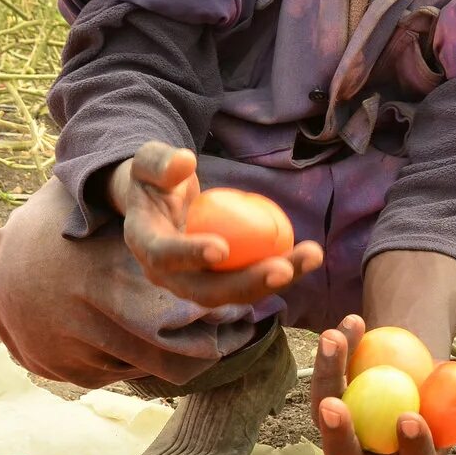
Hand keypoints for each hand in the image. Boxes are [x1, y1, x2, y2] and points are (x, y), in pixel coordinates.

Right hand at [110, 141, 322, 307]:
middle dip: (248, 284)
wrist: (159, 204)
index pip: (164, 256)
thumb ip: (159, 161)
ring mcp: (197, 284)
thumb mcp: (147, 161)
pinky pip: (252, 280)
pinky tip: (309, 254)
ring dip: (276, 280)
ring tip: (311, 256)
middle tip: (283, 268)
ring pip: (237, 293)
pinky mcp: (222, 282)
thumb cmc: (154, 178)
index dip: (190, 255)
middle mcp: (169, 276)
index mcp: (145, 245)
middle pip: (208, 291)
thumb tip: (184, 161)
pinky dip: (282, 270)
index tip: (221, 248)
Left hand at [310, 314, 455, 454]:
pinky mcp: (326, 404)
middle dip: (338, 438)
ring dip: (327, 377)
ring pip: (325, 416)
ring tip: (334, 339)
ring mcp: (344, 433)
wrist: (418, 368)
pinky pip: (325, 381)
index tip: (411, 416)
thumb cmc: (448, 388)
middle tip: (336, 406)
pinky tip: (349, 324)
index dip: (412, 446)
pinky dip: (335, 352)